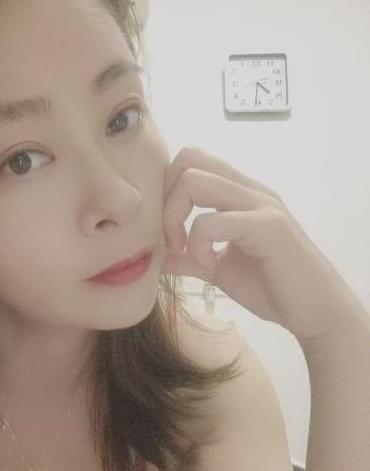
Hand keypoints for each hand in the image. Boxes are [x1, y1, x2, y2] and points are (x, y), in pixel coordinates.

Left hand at [161, 147, 366, 345]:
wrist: (314, 311)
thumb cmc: (270, 287)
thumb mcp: (218, 269)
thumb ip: (189, 258)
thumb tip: (157, 256)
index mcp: (238, 194)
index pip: (190, 162)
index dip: (167, 194)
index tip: (170, 234)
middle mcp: (248, 190)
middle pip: (188, 159)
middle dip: (165, 198)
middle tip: (172, 237)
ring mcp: (260, 204)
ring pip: (194, 180)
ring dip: (175, 217)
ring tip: (185, 250)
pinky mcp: (268, 226)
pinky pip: (212, 221)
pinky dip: (198, 244)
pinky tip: (209, 265)